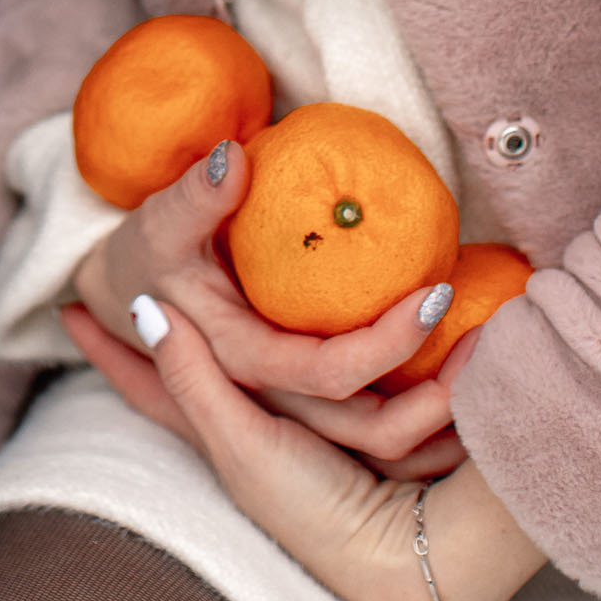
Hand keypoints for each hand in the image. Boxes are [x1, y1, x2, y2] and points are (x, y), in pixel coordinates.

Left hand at [62, 298, 545, 600]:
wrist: (406, 550)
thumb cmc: (315, 507)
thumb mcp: (245, 442)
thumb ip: (196, 378)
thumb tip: (143, 308)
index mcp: (214, 435)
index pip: (145, 381)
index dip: (107, 346)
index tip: (66, 306)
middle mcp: (244, 433)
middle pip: (190, 369)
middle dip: (161, 328)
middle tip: (130, 278)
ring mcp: (289, 432)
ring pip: (244, 365)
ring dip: (213, 332)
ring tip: (185, 283)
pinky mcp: (339, 425)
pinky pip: (303, 373)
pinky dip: (292, 342)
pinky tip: (291, 316)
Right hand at [76, 135, 466, 473]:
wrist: (112, 301)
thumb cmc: (140, 261)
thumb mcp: (157, 229)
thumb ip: (192, 200)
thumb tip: (232, 159)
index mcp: (240, 367)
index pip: (327, 373)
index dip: (386, 347)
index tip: (436, 298)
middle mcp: (270, 407)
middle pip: (373, 430)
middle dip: (440, 398)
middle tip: (485, 339)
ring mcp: (290, 417)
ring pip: (384, 441)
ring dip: (442, 414)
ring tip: (488, 360)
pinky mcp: (305, 410)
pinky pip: (379, 429)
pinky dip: (424, 414)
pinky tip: (460, 379)